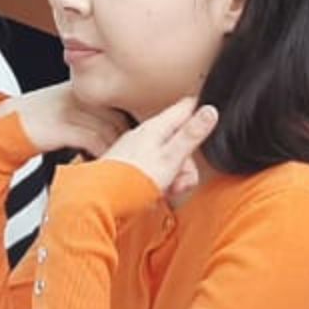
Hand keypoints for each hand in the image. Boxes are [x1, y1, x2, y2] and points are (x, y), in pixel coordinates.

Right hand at [7, 84, 128, 156]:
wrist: (5, 124)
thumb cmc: (37, 121)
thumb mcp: (66, 108)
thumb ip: (91, 114)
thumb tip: (117, 129)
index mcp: (82, 89)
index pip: (119, 103)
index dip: (132, 123)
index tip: (140, 141)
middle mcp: (78, 95)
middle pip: (117, 116)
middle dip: (129, 139)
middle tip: (136, 157)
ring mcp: (69, 109)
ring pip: (107, 128)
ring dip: (117, 148)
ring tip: (122, 164)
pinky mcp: (61, 125)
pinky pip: (91, 139)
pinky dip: (101, 153)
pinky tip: (103, 163)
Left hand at [101, 97, 217, 204]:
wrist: (98, 201)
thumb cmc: (131, 180)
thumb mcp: (171, 157)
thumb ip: (191, 135)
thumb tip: (211, 110)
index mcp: (156, 127)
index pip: (186, 107)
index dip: (201, 116)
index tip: (207, 132)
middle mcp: (144, 135)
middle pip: (179, 139)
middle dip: (187, 162)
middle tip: (182, 180)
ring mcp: (136, 150)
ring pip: (168, 157)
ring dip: (174, 176)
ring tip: (167, 190)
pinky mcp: (129, 167)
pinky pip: (154, 170)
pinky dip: (160, 182)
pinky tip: (156, 193)